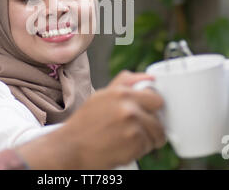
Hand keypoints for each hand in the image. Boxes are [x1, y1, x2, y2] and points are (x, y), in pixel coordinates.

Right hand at [16, 70, 165, 168]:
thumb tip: (150, 78)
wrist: (70, 148)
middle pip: (159, 115)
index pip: (155, 96)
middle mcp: (128, 107)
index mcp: (121, 92)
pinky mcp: (134, 144)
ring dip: (147, 139)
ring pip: (157, 133)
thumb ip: (126, 84)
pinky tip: (123, 148)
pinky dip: (139, 150)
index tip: (148, 112)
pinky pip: (148, 147)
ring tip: (126, 139)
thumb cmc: (85, 124)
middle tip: (140, 129)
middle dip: (153, 123)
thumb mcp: (101, 96)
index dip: (152, 106)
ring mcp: (132, 126)